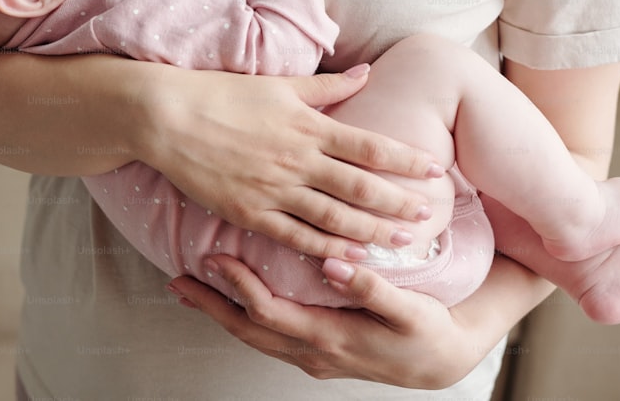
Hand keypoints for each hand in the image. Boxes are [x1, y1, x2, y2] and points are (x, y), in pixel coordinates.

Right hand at [132, 64, 442, 260]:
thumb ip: (328, 86)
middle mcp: (296, 160)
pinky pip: (295, 236)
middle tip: (429, 216)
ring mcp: (273, 189)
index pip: (368, 145)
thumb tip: (367, 71)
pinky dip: (325, 248)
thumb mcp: (280, 84)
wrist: (167, 118)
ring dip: (371, 231)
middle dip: (398, 204)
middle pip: (359, 187)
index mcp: (307, 126)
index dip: (404, 160)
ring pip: (333, 217)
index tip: (434, 170)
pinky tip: (349, 258)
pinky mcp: (249, 213)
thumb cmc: (224, 94)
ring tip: (401, 243)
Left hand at [167, 254, 486, 388]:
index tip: (213, 257)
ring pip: (254, 335)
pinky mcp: (316, 350)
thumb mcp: (410, 311)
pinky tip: (235, 301)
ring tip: (193, 291)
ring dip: (222, 313)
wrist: (442, 363)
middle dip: (210, 306)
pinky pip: (269, 334)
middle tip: (177, 281)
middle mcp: (312, 352)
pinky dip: (244, 317)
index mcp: (329, 338)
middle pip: (248, 329)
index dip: (238, 285)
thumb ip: (374, 289)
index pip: (268, 312)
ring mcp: (312, 356)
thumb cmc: (427, 332)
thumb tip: (337, 265)